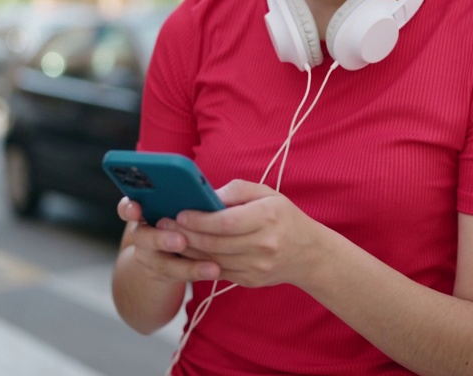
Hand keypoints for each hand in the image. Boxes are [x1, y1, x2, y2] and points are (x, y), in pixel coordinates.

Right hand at [117, 197, 220, 282]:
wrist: (172, 248)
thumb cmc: (184, 216)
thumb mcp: (183, 205)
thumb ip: (188, 200)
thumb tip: (211, 198)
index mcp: (143, 209)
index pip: (127, 207)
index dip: (128, 208)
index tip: (135, 209)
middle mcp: (141, 232)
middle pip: (142, 236)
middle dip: (161, 239)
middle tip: (181, 241)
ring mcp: (147, 255)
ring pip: (161, 263)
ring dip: (187, 265)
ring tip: (211, 267)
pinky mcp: (157, 273)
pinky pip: (174, 276)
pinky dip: (195, 273)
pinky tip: (214, 270)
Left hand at [169, 180, 330, 288]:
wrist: (308, 254)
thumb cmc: (284, 218)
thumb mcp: (268, 194)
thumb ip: (237, 190)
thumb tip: (207, 195)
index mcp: (268, 218)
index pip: (226, 222)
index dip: (199, 219)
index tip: (180, 213)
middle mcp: (263, 245)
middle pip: (214, 243)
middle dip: (185, 234)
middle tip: (164, 224)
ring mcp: (257, 267)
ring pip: (212, 260)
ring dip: (186, 250)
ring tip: (170, 237)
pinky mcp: (250, 281)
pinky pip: (218, 272)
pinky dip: (198, 262)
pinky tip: (186, 252)